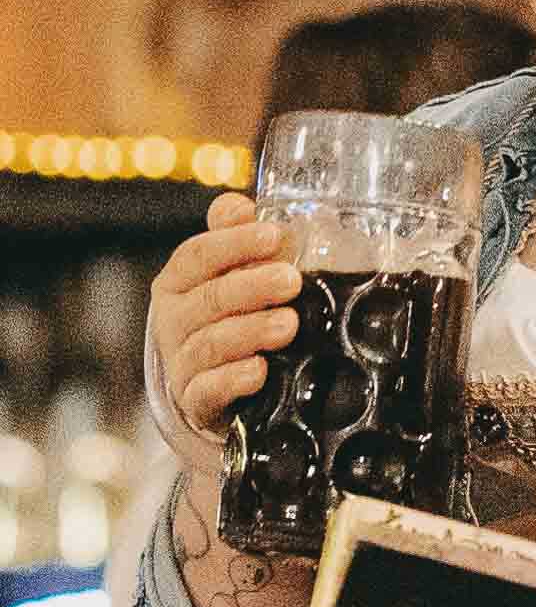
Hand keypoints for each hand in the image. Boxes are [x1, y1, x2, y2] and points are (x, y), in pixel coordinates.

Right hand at [149, 194, 302, 463]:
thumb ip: (232, 238)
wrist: (216, 387)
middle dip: (252, 287)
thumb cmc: (229, 317)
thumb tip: (238, 205)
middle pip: (209, 298)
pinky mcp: (196, 401)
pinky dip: (234, 380)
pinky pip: (209, 390)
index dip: (235, 244)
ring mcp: (181, 363)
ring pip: (211, 343)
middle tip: (291, 281)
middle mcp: (173, 321)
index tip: (274, 236)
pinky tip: (261, 370)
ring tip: (288, 325)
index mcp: (177, 282)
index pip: (197, 255)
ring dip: (251, 332)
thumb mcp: (230, 275)